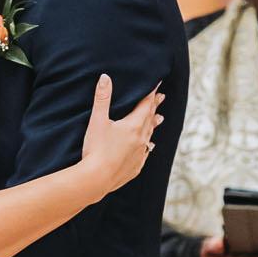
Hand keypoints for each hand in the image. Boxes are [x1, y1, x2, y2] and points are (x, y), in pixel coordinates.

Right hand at [78, 76, 165, 194]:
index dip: (151, 94)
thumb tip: (105, 77)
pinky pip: (145, 154)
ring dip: (154, 125)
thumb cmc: (96, 149)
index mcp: (133, 126)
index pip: (146, 105)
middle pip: (150, 119)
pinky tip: (148, 147)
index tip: (158, 85)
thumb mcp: (97, 120)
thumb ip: (102, 98)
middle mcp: (140, 139)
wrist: (96, 179)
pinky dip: (147, 146)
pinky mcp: (135, 167)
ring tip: (159, 119)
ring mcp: (139, 154)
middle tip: (161, 97)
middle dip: (154, 107)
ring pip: (150, 136)